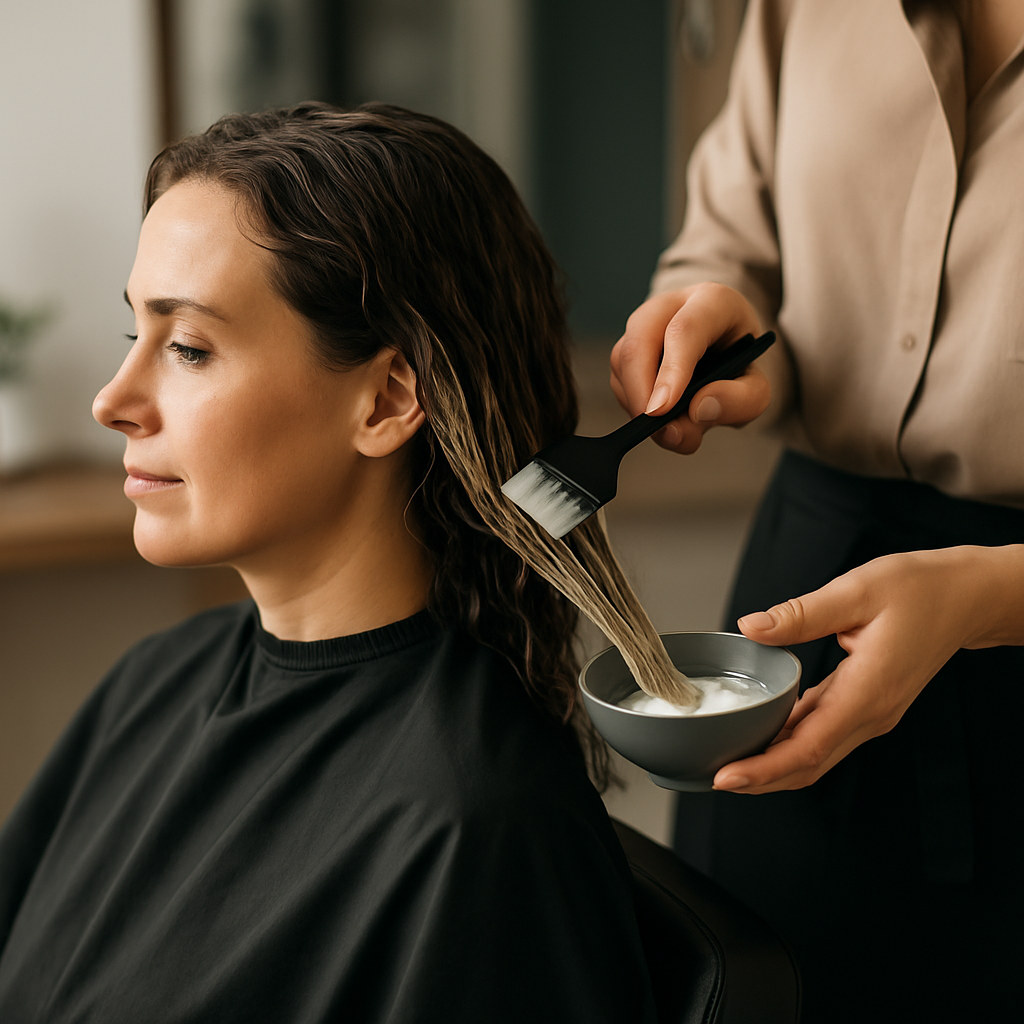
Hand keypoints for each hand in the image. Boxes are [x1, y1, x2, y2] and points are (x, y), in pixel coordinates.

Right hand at [610, 283, 769, 453]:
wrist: (723, 351)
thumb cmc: (739, 364)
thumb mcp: (757, 387)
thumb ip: (740, 400)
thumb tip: (698, 410)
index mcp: (713, 302)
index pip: (685, 331)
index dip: (671, 371)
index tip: (662, 411)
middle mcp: (671, 306)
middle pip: (639, 341)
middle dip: (641, 392)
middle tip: (658, 430)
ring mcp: (643, 324)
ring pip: (623, 362)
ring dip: (639, 404)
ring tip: (674, 425)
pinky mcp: (627, 345)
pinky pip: (618, 378)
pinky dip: (634, 405)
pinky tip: (661, 413)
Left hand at [712, 545, 1023, 793]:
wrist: (966, 597)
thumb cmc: (920, 590)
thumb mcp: (857, 590)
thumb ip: (802, 614)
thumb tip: (752, 627)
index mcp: (868, 692)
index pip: (810, 747)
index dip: (765, 768)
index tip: (728, 777)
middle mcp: (870, 713)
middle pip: (809, 764)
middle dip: (761, 777)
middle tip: (712, 777)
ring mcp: (870, 713)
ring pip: (816, 755)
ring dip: (773, 765)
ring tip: (728, 762)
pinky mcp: (866, 705)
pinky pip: (823, 734)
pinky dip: (790, 743)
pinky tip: (761, 734)